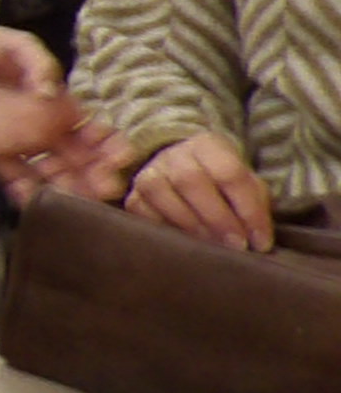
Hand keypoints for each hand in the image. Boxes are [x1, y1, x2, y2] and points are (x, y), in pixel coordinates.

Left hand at [0, 25, 127, 199]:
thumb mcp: (17, 45)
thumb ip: (38, 63)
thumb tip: (49, 91)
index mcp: (60, 105)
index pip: (94, 130)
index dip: (110, 143)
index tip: (122, 155)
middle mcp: (46, 130)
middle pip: (81, 159)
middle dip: (98, 173)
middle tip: (109, 186)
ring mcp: (21, 144)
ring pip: (53, 173)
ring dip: (70, 188)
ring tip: (83, 201)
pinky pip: (13, 177)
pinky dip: (26, 192)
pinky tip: (39, 204)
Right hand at [129, 134, 278, 252]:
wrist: (183, 172)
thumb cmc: (222, 184)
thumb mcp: (246, 186)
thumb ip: (255, 206)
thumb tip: (258, 241)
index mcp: (207, 145)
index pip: (229, 173)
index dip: (247, 209)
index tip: (260, 241)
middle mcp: (173, 154)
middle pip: (190, 180)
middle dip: (218, 218)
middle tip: (236, 246)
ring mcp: (148, 173)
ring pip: (160, 192)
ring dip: (190, 224)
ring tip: (212, 247)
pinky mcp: (133, 195)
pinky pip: (141, 211)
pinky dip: (164, 228)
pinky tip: (185, 243)